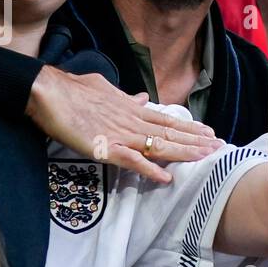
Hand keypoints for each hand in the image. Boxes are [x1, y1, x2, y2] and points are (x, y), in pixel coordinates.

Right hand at [26, 67, 222, 182]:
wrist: (48, 91)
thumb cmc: (72, 90)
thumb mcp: (105, 89)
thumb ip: (125, 96)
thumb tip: (142, 98)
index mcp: (131, 108)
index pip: (167, 119)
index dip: (189, 127)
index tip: (208, 133)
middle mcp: (132, 120)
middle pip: (171, 132)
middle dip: (196, 140)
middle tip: (220, 147)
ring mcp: (120, 134)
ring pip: (159, 144)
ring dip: (184, 152)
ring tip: (206, 157)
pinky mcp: (105, 147)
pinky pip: (132, 161)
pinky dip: (150, 169)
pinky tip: (166, 178)